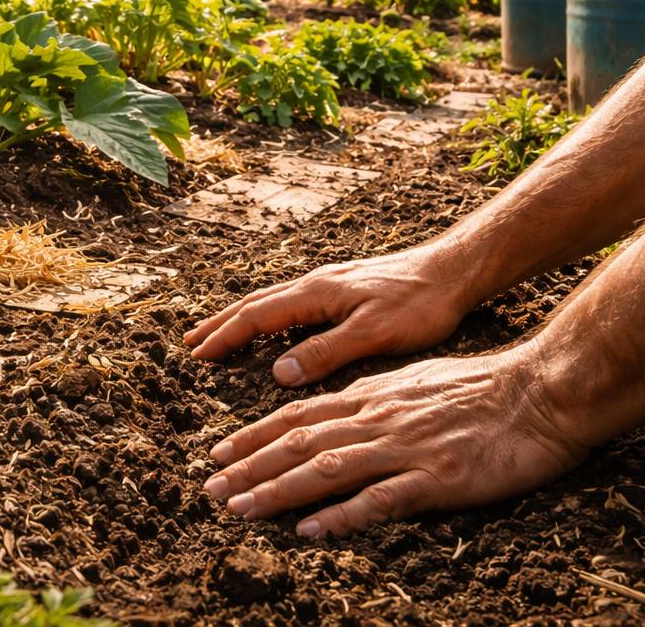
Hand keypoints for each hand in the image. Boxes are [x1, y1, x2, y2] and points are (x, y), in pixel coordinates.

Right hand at [183, 245, 478, 385]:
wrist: (453, 271)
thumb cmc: (420, 304)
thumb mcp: (373, 333)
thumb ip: (324, 352)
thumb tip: (277, 373)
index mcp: (316, 293)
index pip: (257, 316)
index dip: (226, 337)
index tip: (198, 356)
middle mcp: (315, 284)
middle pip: (255, 304)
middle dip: (221, 324)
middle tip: (191, 343)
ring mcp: (329, 284)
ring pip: (272, 300)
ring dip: (240, 318)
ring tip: (218, 332)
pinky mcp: (344, 288)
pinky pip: (290, 301)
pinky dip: (267, 315)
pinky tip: (272, 326)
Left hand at [200, 345, 588, 536]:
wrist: (541, 392)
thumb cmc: (483, 388)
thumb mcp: (414, 382)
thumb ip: (374, 399)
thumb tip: (338, 413)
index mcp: (371, 395)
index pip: (298, 415)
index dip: (254, 436)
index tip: (219, 455)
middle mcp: (377, 418)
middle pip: (299, 442)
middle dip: (250, 467)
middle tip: (210, 489)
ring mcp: (405, 448)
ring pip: (326, 468)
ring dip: (277, 490)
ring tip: (239, 509)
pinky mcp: (437, 479)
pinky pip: (379, 499)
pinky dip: (341, 515)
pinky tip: (310, 530)